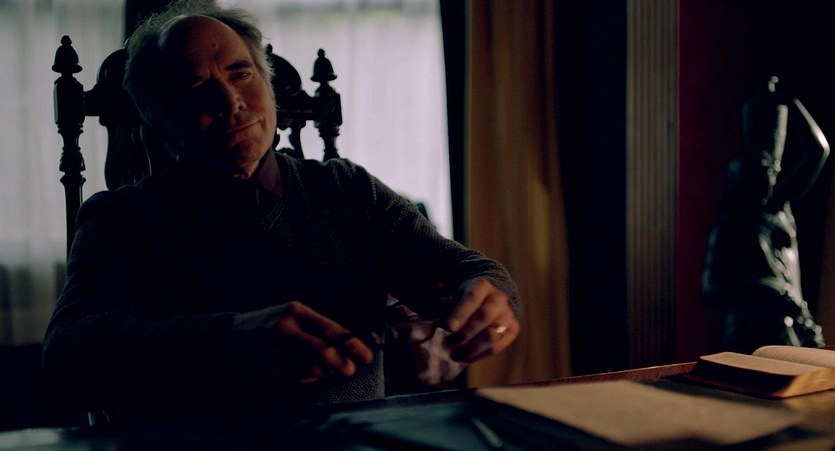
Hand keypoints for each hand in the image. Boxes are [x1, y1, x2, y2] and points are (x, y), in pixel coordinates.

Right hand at [233, 301, 373, 383]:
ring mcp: (273, 351)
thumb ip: (318, 330)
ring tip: (324, 370)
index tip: (366, 356)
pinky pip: (296, 380)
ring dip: (323, 373)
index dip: (352, 345)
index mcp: (296, 312)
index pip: (332, 330)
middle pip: (323, 352)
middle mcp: (284, 330)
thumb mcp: (293, 317)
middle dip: (341, 364)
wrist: (230, 336)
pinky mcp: (265, 369)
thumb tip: (349, 349)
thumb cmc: (271, 325)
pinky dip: (306, 379)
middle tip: (349, 370)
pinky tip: (306, 374)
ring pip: (311, 369)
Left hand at [444, 278, 518, 362]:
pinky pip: (498, 347)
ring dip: (472, 348)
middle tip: (449, 343)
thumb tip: (440, 322)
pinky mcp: (513, 329)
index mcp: (482, 286)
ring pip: (492, 335)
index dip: (460, 312)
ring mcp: (508, 314)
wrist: (490, 299)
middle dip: (465, 333)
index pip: (472, 298)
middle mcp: (499, 298)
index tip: (449, 326)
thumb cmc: (466, 300)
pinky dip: (480, 355)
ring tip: (455, 355)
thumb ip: (446, 307)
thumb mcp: (454, 296)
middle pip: (484, 317)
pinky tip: (466, 358)